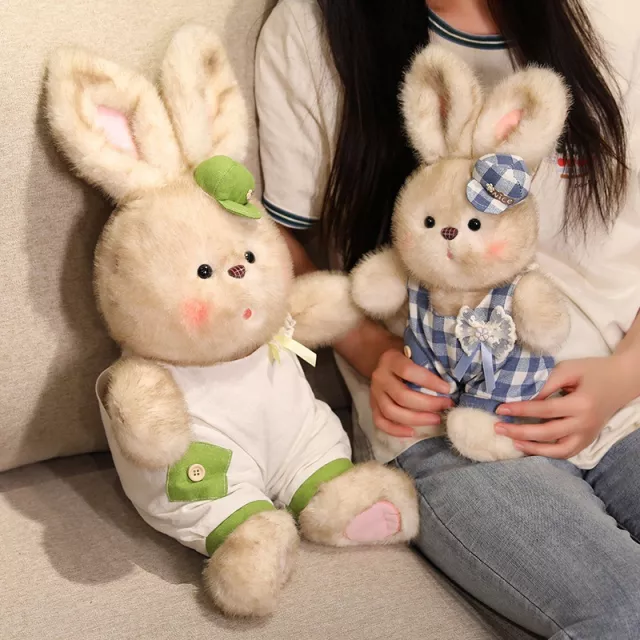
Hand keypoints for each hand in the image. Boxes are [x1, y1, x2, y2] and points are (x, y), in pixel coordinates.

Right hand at [371, 348, 453, 437]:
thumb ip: (428, 362)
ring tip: (436, 419)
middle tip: (446, 406)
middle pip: (402, 396)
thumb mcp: (415, 352)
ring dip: (416, 419)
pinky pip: (381, 422)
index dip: (429, 381)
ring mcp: (374, 393)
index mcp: (391, 360)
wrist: (385, 361)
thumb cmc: (407, 357)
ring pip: (391, 411)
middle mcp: (380, 376)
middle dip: (428, 404)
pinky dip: (395, 430)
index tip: (448, 389)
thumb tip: (453, 380)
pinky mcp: (373, 406)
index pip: (409, 371)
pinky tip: (412, 432)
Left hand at [495, 356, 638, 458]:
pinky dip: (546, 453)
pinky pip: (565, 453)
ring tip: (511, 441)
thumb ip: (546, 384)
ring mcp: (587, 435)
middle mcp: (585, 424)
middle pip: (547, 433)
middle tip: (498, 427)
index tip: (500, 409)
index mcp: (581, 403)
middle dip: (519, 431)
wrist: (620, 381)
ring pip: (557, 451)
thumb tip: (523, 398)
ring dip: (531, 448)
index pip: (544, 410)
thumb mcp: (568, 369)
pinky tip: (528, 447)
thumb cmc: (591, 371)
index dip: (520, 410)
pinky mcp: (587, 441)